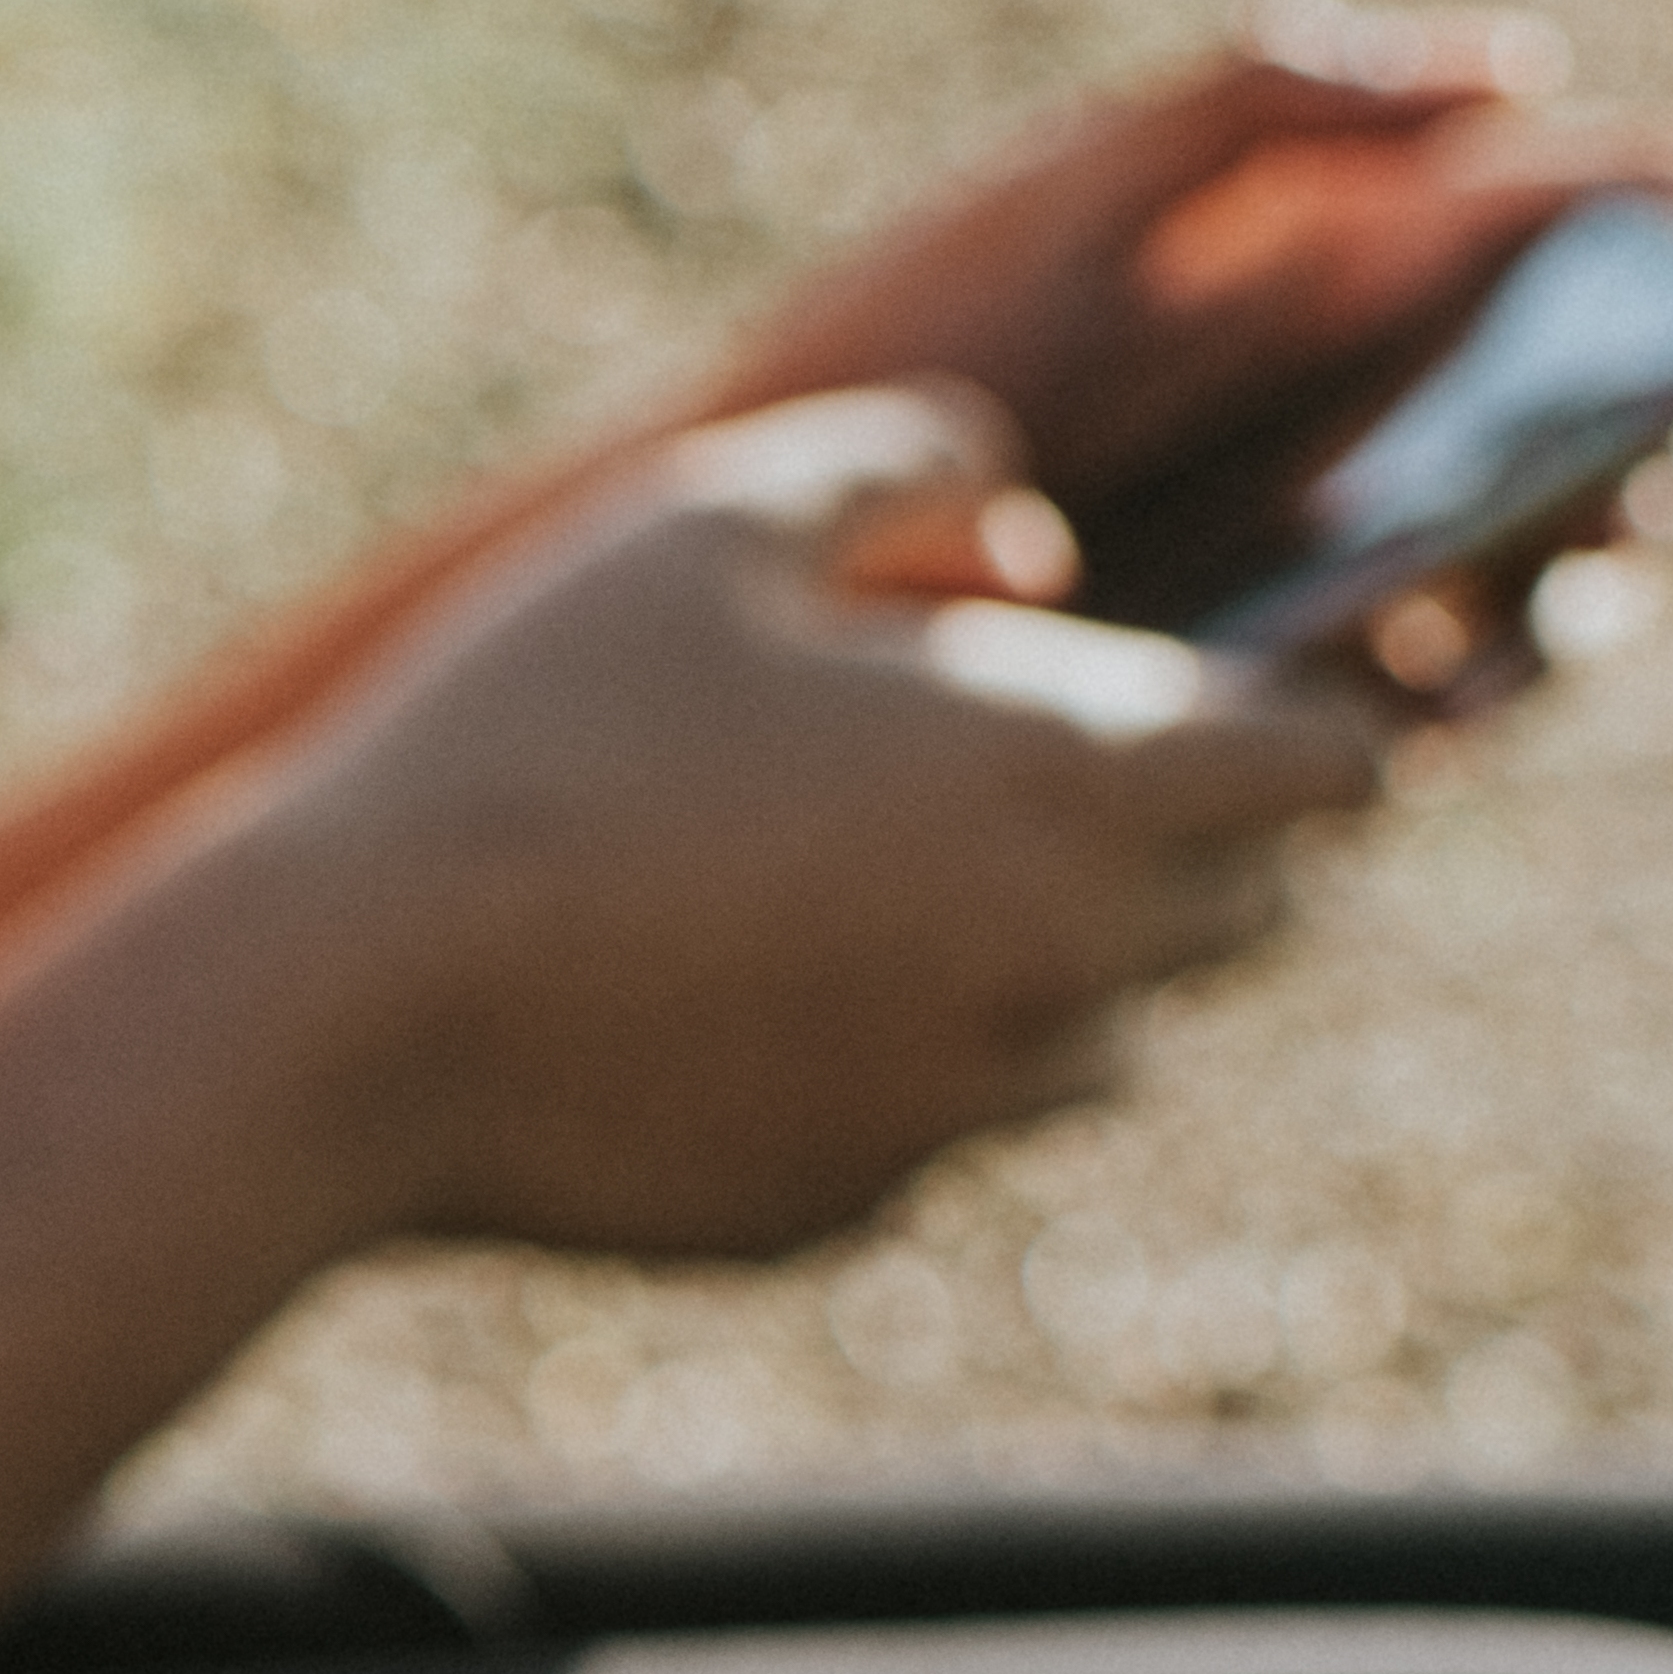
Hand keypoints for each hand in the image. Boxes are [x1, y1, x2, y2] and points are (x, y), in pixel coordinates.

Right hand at [227, 387, 1386, 1260]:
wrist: (345, 1012)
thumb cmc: (522, 733)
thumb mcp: (699, 522)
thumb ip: (905, 468)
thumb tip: (1020, 528)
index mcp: (1063, 777)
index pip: (1328, 767)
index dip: (1294, 722)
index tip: (1210, 696)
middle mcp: (1060, 964)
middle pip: (1251, 913)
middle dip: (1172, 840)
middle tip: (999, 775)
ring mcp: (961, 1107)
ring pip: (1105, 1037)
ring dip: (1037, 963)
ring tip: (841, 891)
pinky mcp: (850, 1205)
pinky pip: (937, 1129)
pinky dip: (883, 1063)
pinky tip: (720, 1000)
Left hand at [702, 0, 1672, 659]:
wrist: (728, 519)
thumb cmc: (894, 337)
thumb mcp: (1069, 189)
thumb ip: (1268, 99)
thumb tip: (1512, 67)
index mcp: (1354, 272)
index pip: (1594, 244)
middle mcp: (1370, 420)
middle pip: (1606, 419)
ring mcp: (1327, 563)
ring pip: (1539, 572)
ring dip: (1603, 562)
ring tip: (1605, 544)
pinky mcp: (1256, 690)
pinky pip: (1415, 705)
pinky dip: (1472, 687)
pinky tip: (1470, 666)